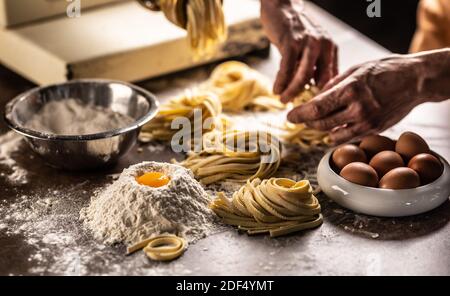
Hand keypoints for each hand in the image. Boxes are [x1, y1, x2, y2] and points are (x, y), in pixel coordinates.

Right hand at [260, 0, 337, 102]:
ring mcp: (308, 43)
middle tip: (299, 110)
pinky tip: (276, 90)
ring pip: (303, 76)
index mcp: (331, 49)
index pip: (331, 78)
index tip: (314, 109)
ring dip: (292, 91)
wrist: (282, 6)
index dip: (323, 96)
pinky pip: (287, 68)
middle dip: (308, 98)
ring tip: (284, 100)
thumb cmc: (295, 30)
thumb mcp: (311, 47)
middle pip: (318, 80)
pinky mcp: (291, 42)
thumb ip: (314, 65)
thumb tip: (313, 91)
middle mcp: (323, 45)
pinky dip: (281, 82)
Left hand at [287, 55, 426, 143]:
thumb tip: (314, 97)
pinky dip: (336, 134)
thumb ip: (333, 85)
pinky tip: (334, 127)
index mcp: (350, 90)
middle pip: (321, 124)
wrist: (415, 80)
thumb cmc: (384, 70)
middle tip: (300, 118)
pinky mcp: (374, 130)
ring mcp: (367, 122)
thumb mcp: (355, 70)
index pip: (316, 109)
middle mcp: (357, 109)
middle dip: (307, 122)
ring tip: (317, 121)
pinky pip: (348, 138)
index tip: (289, 116)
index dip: (299, 115)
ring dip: (321, 130)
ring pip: (332, 135)